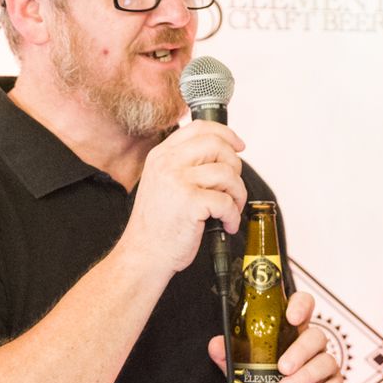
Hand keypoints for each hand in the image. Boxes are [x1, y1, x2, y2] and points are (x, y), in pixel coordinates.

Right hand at [123, 121, 246, 276]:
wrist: (144, 254)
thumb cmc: (157, 225)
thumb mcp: (163, 183)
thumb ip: (184, 165)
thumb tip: (221, 155)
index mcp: (161, 155)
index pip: (199, 128)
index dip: (225, 134)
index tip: (238, 146)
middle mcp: (168, 163)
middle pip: (217, 145)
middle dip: (235, 166)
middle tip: (233, 187)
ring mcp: (178, 181)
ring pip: (227, 173)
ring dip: (238, 193)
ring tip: (231, 209)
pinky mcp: (191, 202)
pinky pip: (227, 201)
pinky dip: (233, 215)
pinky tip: (226, 224)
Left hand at [208, 291, 343, 382]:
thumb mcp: (244, 370)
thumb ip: (231, 357)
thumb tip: (216, 345)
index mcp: (292, 333)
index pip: (304, 307)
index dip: (301, 306)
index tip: (291, 316)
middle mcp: (312, 347)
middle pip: (316, 336)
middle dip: (300, 351)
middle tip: (282, 367)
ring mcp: (325, 367)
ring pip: (325, 362)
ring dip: (305, 376)